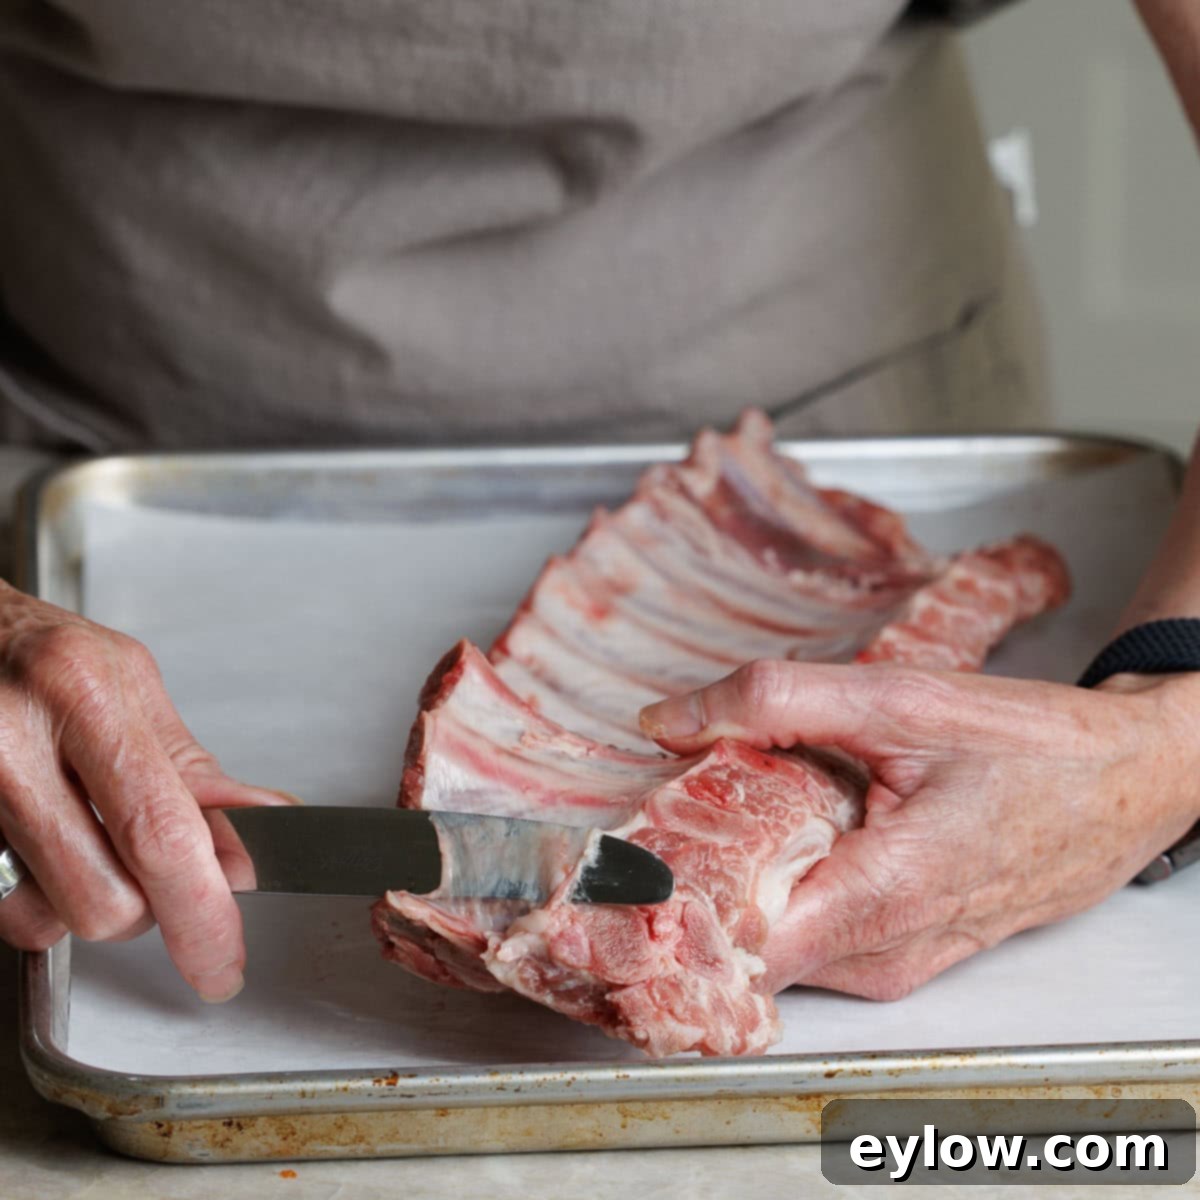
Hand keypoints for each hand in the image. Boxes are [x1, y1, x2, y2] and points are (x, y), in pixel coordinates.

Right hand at [0, 582, 295, 1000]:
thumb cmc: (38, 653)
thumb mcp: (128, 684)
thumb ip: (191, 769)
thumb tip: (262, 828)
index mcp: (81, 694)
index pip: (158, 833)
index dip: (200, 911)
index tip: (222, 958)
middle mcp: (11, 743)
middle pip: (102, 900)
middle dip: (144, 906)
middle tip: (151, 866)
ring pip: (46, 919)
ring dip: (82, 900)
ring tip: (79, 833)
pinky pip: (5, 910)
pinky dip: (34, 896)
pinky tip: (36, 842)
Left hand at [640, 662, 1199, 999]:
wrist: (1127, 785)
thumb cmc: (1035, 748)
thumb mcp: (898, 699)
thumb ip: (773, 702)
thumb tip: (668, 721)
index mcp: (878, 894)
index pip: (733, 947)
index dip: (662, 912)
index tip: (610, 870)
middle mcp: (878, 953)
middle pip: (738, 946)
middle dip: (684, 889)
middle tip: (645, 820)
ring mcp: (891, 964)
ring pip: (771, 944)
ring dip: (732, 886)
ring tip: (709, 817)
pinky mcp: (899, 955)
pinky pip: (809, 939)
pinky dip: (777, 892)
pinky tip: (777, 834)